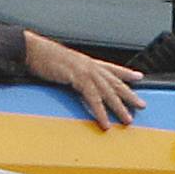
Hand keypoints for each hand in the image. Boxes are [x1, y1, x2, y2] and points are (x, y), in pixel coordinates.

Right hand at [24, 31, 145, 129]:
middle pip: (115, 82)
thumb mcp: (63, 64)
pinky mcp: (78, 78)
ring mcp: (86, 71)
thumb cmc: (44, 57)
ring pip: (108, 92)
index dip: (126, 73)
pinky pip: (94, 99)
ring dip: (119, 108)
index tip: (138, 77)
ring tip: (128, 120)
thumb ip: (73, 72)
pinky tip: (106, 122)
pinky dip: (101, 112)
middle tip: (142, 105)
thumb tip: (76, 80)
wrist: (32, 50)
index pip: (112, 68)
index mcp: (88, 62)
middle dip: (130, 95)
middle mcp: (90, 65)